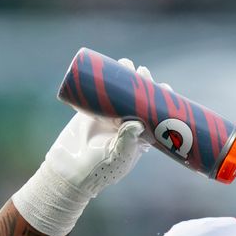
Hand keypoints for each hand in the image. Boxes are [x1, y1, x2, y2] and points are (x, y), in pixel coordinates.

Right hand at [13, 58, 153, 235]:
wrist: (71, 171)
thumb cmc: (101, 169)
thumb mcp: (118, 157)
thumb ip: (127, 142)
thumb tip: (137, 124)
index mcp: (141, 136)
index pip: (155, 114)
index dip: (161, 100)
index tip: (165, 88)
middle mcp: (127, 124)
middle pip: (139, 99)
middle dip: (142, 84)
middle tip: (143, 72)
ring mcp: (110, 117)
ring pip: (120, 93)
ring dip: (124, 77)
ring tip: (125, 64)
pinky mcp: (91, 112)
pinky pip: (98, 93)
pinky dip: (102, 81)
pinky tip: (106, 66)